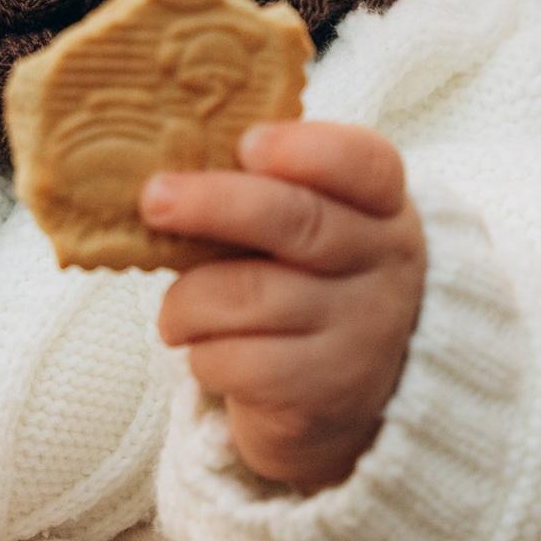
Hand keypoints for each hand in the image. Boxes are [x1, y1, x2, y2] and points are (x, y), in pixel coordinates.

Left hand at [146, 120, 425, 494]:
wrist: (346, 395)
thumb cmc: (304, 286)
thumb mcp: (307, 230)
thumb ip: (262, 193)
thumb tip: (169, 172)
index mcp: (382, 207)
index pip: (363, 163)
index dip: (304, 149)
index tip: (247, 144)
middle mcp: (385, 264)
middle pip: (297, 220)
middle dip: (214, 204)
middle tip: (155, 200)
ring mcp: (361, 330)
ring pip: (247, 295)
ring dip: (187, 300)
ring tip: (176, 312)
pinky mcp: (324, 390)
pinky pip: (235, 359)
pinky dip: (200, 353)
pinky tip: (207, 352)